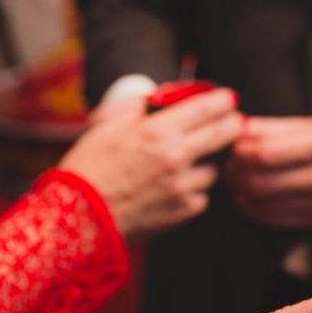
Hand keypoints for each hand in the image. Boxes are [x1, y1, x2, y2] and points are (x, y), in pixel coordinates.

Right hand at [57, 88, 241, 237]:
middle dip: (232, 124)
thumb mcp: (107, 124)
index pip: (208, 107)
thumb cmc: (88, 167)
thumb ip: (139, 106)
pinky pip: (203, 194)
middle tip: (230, 122)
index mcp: (157, 131)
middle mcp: (176, 157)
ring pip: (215, 168)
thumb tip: (163, 97)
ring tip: (186, 160)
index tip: (227, 99)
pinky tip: (174, 185)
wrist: (79, 216)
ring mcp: (183, 187)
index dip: (223, 100)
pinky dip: (194, 188)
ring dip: (207, 161)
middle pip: (226, 134)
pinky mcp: (185, 211)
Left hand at [227, 116, 311, 228]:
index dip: (238, 153)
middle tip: (231, 167)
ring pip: (264, 204)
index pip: (263, 153)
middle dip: (236, 175)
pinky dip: (256, 210)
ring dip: (242, 194)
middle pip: (259, 181)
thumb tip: (235, 130)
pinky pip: (276, 220)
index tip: (233, 148)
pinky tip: (252, 199)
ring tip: (239, 182)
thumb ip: (273, 128)